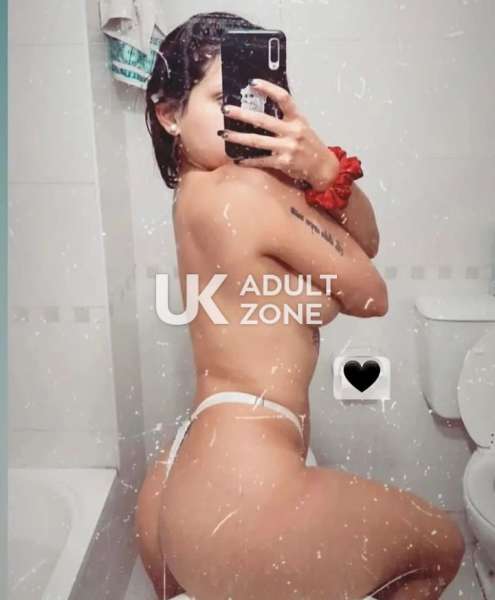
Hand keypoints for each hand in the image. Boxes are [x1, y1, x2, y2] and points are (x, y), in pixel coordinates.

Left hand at [219, 78, 339, 189]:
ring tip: (223, 134)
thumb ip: (286, 118)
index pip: (283, 98)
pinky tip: (237, 159)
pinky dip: (247, 160)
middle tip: (226, 109)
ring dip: (237, 137)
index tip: (252, 82)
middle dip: (241, 114)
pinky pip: (261, 160)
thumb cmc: (310, 146)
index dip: (268, 88)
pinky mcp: (283, 163)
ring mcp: (287, 147)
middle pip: (263, 120)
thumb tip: (265, 106)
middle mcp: (293, 131)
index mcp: (297, 119)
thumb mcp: (302, 127)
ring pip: (257, 141)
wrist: (323, 168)